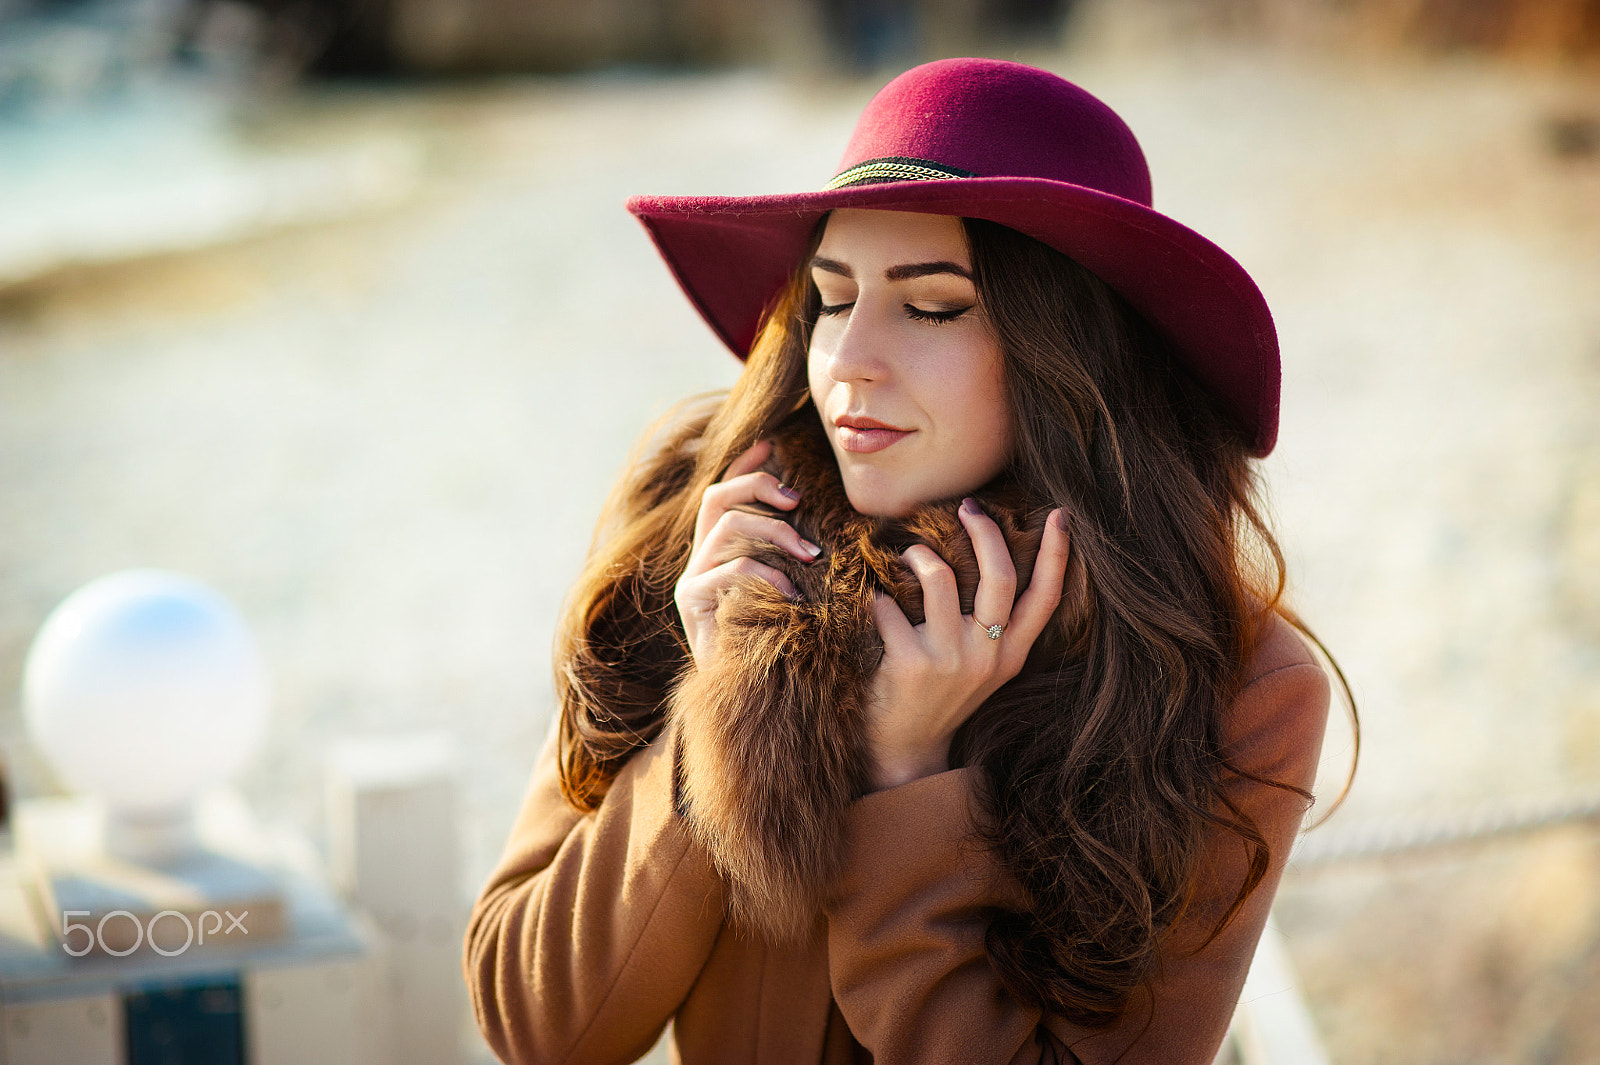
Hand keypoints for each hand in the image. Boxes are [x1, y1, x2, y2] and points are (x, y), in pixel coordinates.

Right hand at [674, 439, 821, 669]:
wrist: (755, 699)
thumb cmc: (782, 643)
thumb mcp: (794, 590)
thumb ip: (795, 556)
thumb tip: (823, 519)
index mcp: (721, 552)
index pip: (723, 494)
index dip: (745, 467)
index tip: (773, 446)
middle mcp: (700, 561)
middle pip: (716, 498)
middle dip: (758, 488)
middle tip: (799, 501)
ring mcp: (692, 581)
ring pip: (725, 529)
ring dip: (774, 533)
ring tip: (810, 556)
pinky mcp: (691, 604)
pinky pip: (728, 571)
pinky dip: (765, 575)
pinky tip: (791, 594)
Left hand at [866, 501, 1070, 790]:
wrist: (904, 751)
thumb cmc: (939, 696)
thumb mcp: (981, 666)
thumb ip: (991, 624)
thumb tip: (986, 555)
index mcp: (1011, 655)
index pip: (1045, 598)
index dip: (1056, 554)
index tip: (1059, 515)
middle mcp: (988, 656)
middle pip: (1000, 577)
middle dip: (984, 531)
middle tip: (968, 508)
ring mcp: (950, 660)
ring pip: (939, 578)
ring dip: (919, 555)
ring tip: (909, 555)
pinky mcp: (910, 663)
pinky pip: (889, 606)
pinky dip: (877, 599)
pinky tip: (874, 606)